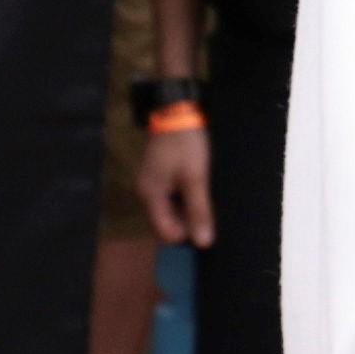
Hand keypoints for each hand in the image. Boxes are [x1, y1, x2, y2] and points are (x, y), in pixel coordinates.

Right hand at [140, 115, 216, 248]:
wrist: (176, 109)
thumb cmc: (185, 144)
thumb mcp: (196, 178)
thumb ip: (199, 211)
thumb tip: (203, 243)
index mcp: (151, 196)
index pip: (166, 233)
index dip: (187, 233)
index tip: (205, 219)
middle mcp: (146, 193)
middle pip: (167, 223)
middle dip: (188, 220)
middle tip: (208, 205)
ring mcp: (151, 183)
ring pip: (170, 210)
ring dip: (187, 208)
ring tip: (203, 193)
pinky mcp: (159, 175)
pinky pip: (171, 196)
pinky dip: (185, 196)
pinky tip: (197, 186)